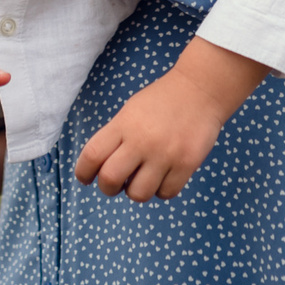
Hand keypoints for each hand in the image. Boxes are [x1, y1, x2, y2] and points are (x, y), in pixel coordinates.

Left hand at [74, 38, 268, 201]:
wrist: (201, 89)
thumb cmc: (162, 101)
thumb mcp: (130, 111)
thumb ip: (116, 137)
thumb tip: (102, 170)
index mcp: (123, 124)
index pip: (91, 156)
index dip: (83, 173)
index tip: (86, 178)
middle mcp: (141, 140)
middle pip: (110, 180)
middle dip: (108, 188)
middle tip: (116, 183)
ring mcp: (165, 154)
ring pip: (138, 194)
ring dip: (136, 191)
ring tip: (143, 178)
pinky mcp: (187, 164)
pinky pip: (166, 194)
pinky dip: (162, 190)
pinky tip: (164, 176)